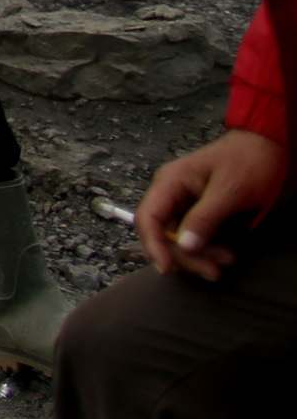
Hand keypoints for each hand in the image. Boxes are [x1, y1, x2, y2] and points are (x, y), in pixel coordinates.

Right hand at [136, 129, 288, 279]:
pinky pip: (193, 235)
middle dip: (184, 255)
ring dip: (198, 255)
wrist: (269, 147)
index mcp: (170, 183)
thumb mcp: (229, 190)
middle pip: (162, 233)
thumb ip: (205, 217)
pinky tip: (224, 254)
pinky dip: (207, 249)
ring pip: (178, 238)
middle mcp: (171, 193)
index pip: (148, 218)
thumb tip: (183, 246)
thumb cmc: (248, 162)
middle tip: (213, 271)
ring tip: (226, 262)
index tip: (167, 268)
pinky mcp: (200, 211)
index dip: (153, 245)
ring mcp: (184, 203)